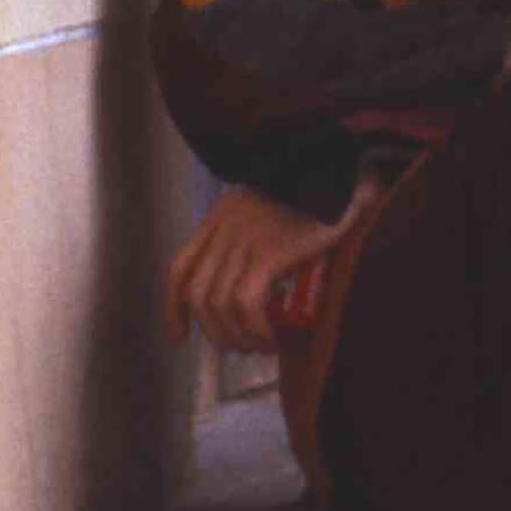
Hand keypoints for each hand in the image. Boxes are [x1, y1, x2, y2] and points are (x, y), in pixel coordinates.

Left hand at [164, 179, 363, 356]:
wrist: (336, 164)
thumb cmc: (318, 184)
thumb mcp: (274, 202)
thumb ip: (261, 230)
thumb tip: (267, 275)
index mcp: (221, 216)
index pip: (181, 268)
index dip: (174, 308)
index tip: (180, 336)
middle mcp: (225, 228)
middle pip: (197, 294)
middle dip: (212, 331)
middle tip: (236, 347)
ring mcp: (245, 240)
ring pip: (219, 304)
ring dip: (236, 336)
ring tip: (259, 346)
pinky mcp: (270, 252)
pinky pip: (248, 303)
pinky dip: (255, 328)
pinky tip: (270, 337)